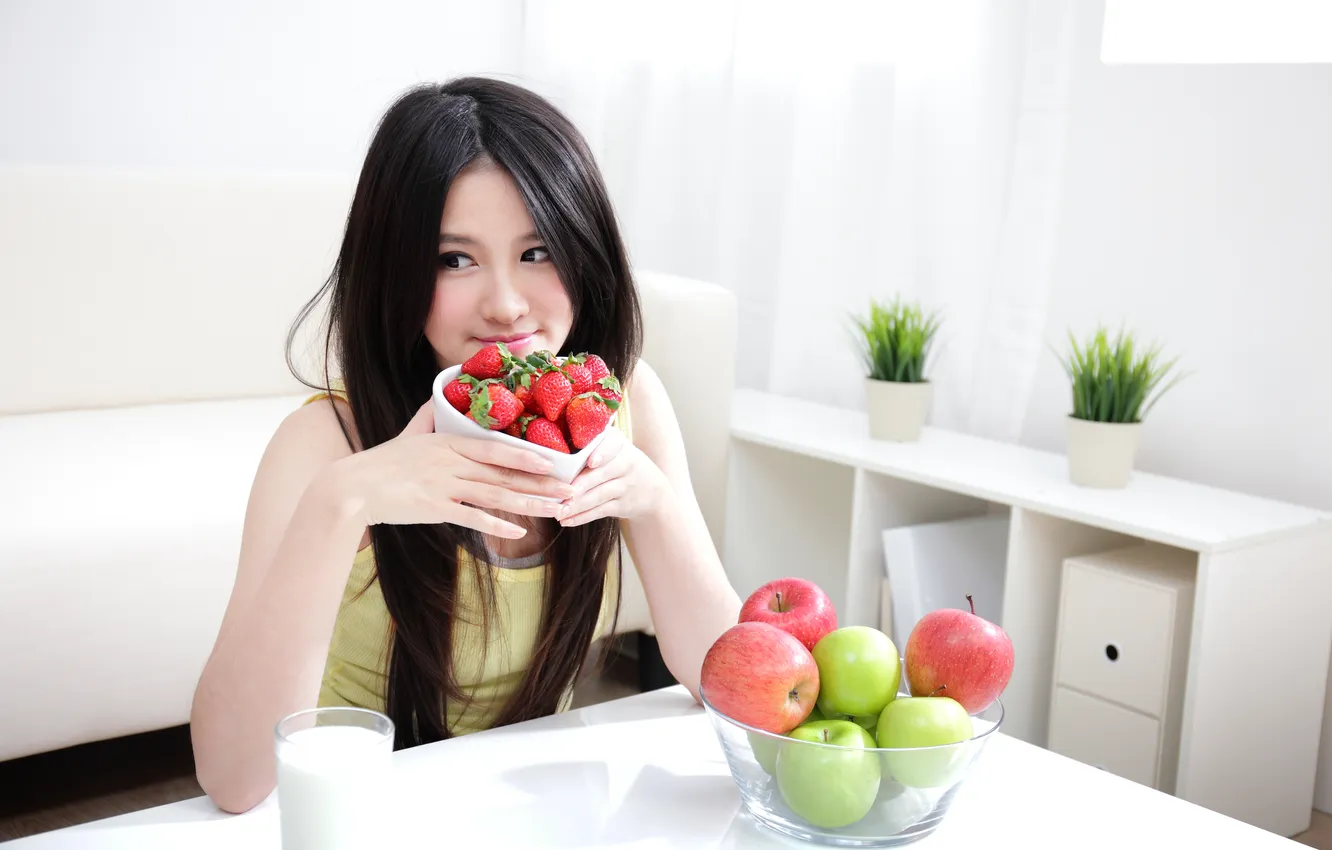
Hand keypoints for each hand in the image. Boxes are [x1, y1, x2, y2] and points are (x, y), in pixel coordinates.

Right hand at [335, 401, 574, 537]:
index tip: (554, 461)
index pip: (496, 447)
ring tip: (555, 510)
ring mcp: (443, 486)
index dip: (526, 454)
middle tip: (571, 489)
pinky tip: (518, 531)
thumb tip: (441, 397)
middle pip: (503, 473)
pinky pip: (471, 517)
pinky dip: (496, 524)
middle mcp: (450, 462)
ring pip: (495, 495)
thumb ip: (430, 416)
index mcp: (449, 443)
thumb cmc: (383, 462)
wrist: (352, 487)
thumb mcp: (410, 432)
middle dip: (541, 482)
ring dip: (529, 503)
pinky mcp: (434, 509)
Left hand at [556, 427, 667, 526]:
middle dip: (580, 485)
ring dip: (577, 505)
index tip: (591, 462)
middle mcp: (626, 463)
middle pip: (601, 474)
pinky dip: (583, 517)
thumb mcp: (611, 446)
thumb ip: (588, 444)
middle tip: (559, 493)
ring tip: (558, 512)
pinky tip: (567, 521)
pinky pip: (601, 511)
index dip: (602, 453)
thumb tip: (548, 449)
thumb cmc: (617, 461)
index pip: (612, 446)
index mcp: (618, 443)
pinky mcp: (623, 505)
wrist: (650, 488)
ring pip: (599, 495)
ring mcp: (626, 486)